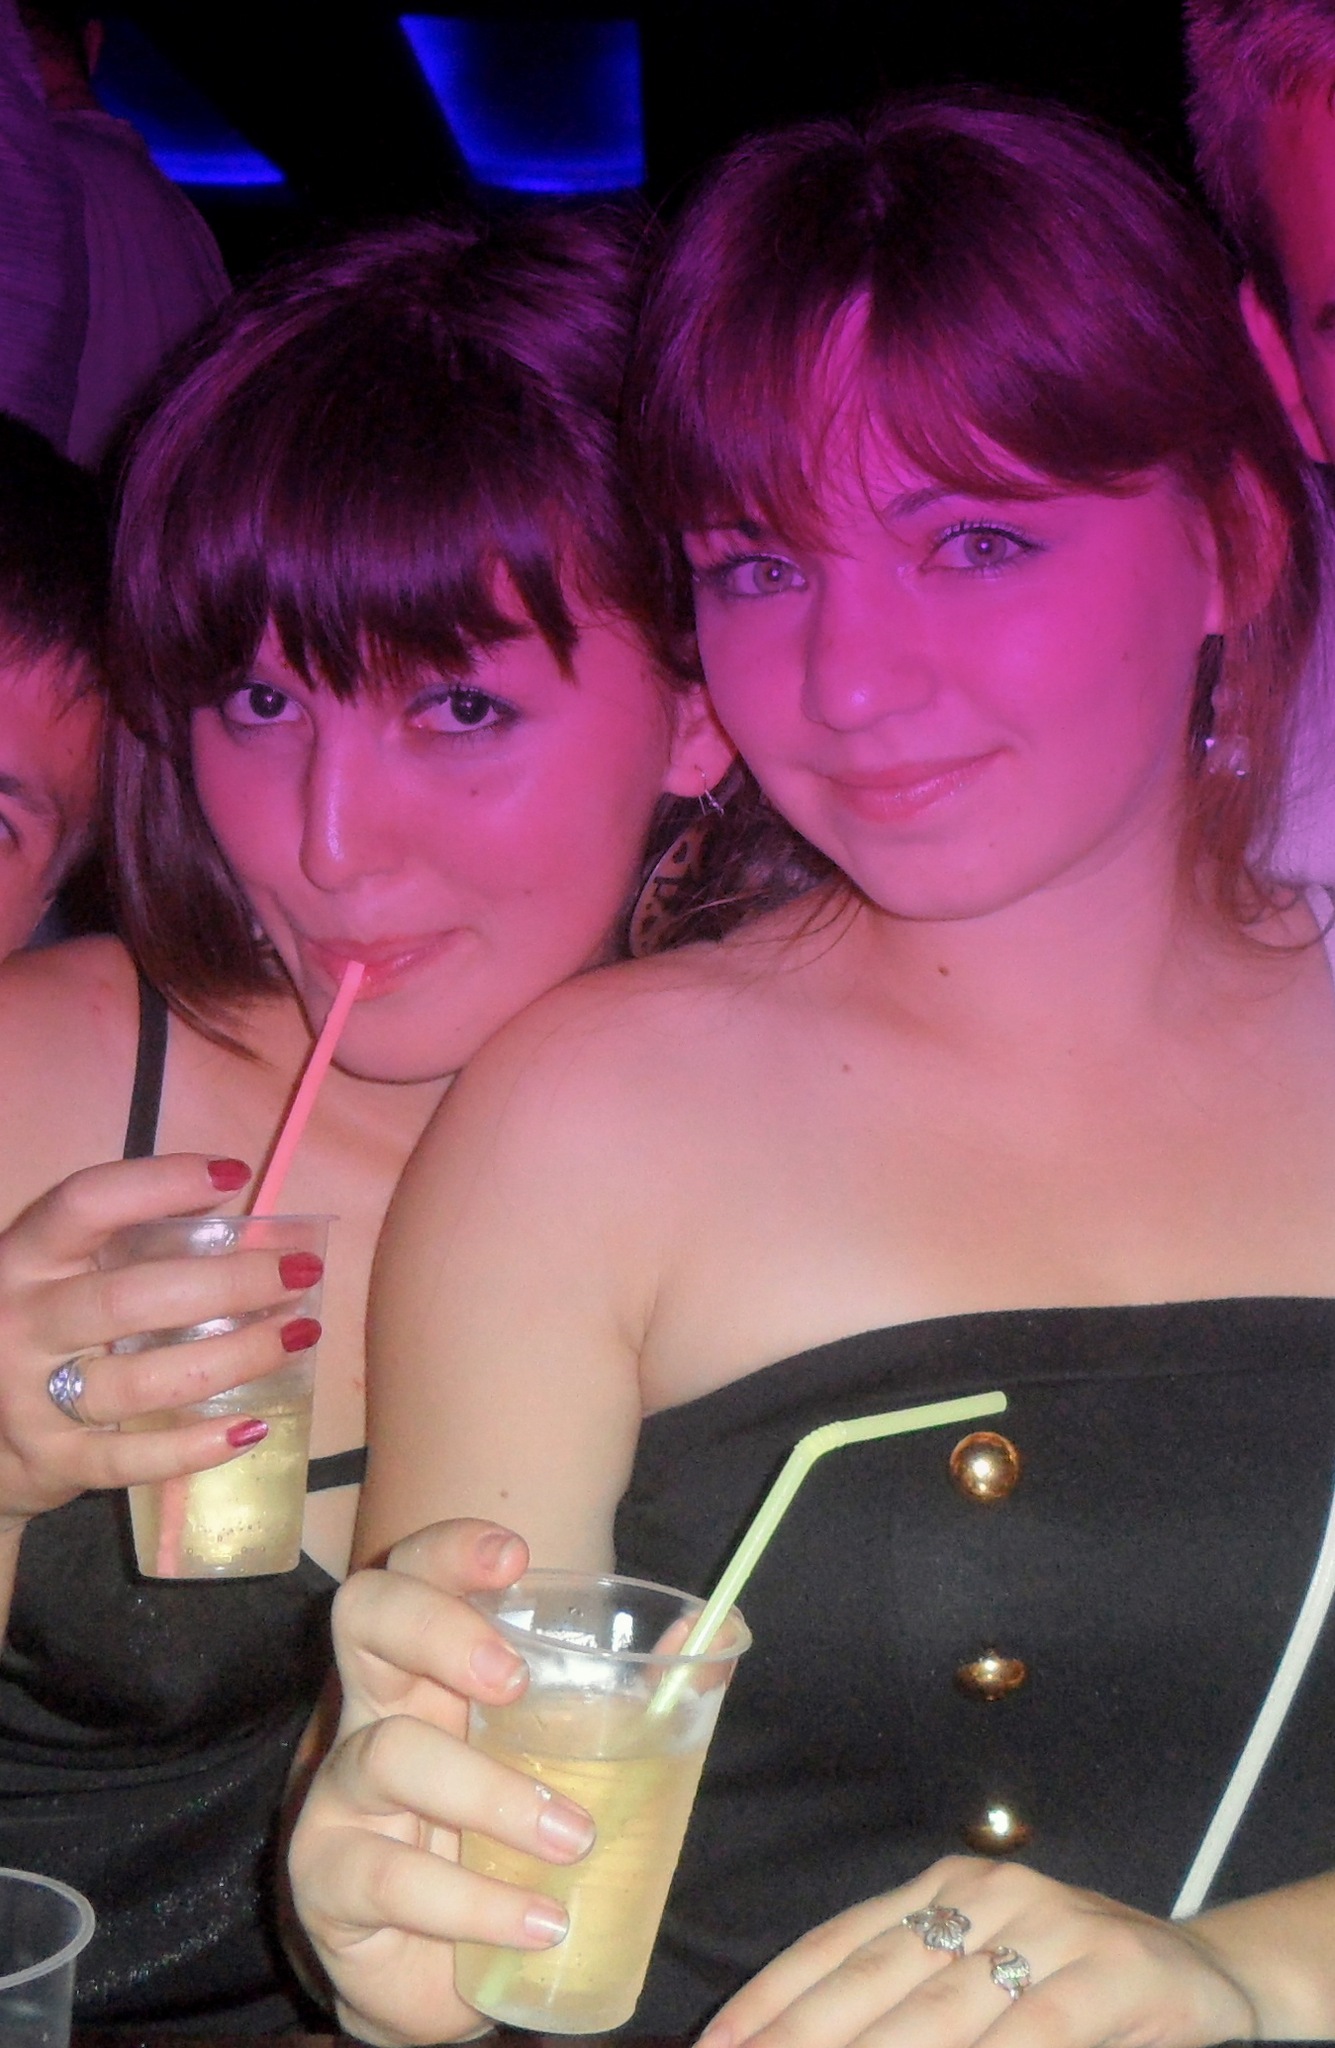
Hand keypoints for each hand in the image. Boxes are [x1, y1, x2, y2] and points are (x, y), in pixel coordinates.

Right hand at [0, 1152, 321, 1531]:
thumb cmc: (50, 1334)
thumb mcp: (67, 1275)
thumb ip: (131, 1244)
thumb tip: (236, 1211)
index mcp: (26, 1260)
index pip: (86, 1203)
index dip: (160, 1182)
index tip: (233, 1176)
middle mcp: (21, 1324)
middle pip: (129, 1298)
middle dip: (228, 1283)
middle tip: (299, 1274)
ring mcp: (32, 1399)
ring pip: (143, 1380)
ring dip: (234, 1358)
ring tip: (299, 1335)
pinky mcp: (55, 1461)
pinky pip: (134, 1458)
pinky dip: (197, 1447)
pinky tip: (253, 1427)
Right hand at [289, 1519, 595, 2046]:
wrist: (436, 1980)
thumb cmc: (500, 1847)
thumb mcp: (560, 1768)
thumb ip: (629, 1702)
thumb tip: (709, 1638)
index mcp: (428, 1668)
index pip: (414, 1572)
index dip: (451, 1550)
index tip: (514, 1558)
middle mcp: (373, 1711)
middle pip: (365, 1616)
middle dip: (437, 1628)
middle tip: (513, 1679)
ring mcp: (340, 1794)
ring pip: (389, 1754)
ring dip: (490, 1794)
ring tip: (572, 1837)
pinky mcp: (330, 1881)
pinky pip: (391, 1879)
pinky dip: (477, 1903)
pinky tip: (542, 1921)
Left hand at [697, 1858, 1257, 2047]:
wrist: (1216, 1981)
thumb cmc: (1077, 1991)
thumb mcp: (986, 1983)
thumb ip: (908, 2005)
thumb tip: (804, 2040)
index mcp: (943, 1890)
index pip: (836, 1945)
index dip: (771, 2001)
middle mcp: (989, 1894)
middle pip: (874, 1981)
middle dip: (803, 2040)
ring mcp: (1055, 1926)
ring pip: (943, 2015)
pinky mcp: (1117, 1971)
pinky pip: (1036, 2033)